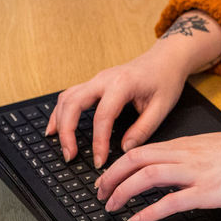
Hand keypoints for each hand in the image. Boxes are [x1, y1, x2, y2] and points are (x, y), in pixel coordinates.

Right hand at [45, 11, 220, 167]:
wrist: (165, 59)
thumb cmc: (165, 80)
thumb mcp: (162, 107)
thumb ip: (143, 129)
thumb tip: (124, 150)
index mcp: (122, 84)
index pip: (102, 116)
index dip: (98, 142)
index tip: (99, 161)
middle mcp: (104, 79)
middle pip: (73, 103)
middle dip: (67, 131)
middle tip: (70, 156)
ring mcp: (96, 79)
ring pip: (67, 98)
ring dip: (59, 122)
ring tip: (61, 146)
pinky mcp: (94, 83)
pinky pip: (70, 96)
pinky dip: (60, 112)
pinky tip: (55, 128)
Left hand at [95, 132, 220, 220]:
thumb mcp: (211, 148)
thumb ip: (188, 156)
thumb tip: (169, 167)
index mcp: (185, 145)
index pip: (140, 150)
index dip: (117, 166)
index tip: (107, 179)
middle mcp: (186, 155)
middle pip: (135, 160)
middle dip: (111, 177)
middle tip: (100, 194)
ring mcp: (196, 173)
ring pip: (147, 176)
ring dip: (122, 192)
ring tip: (112, 207)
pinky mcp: (208, 192)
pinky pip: (170, 202)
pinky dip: (148, 212)